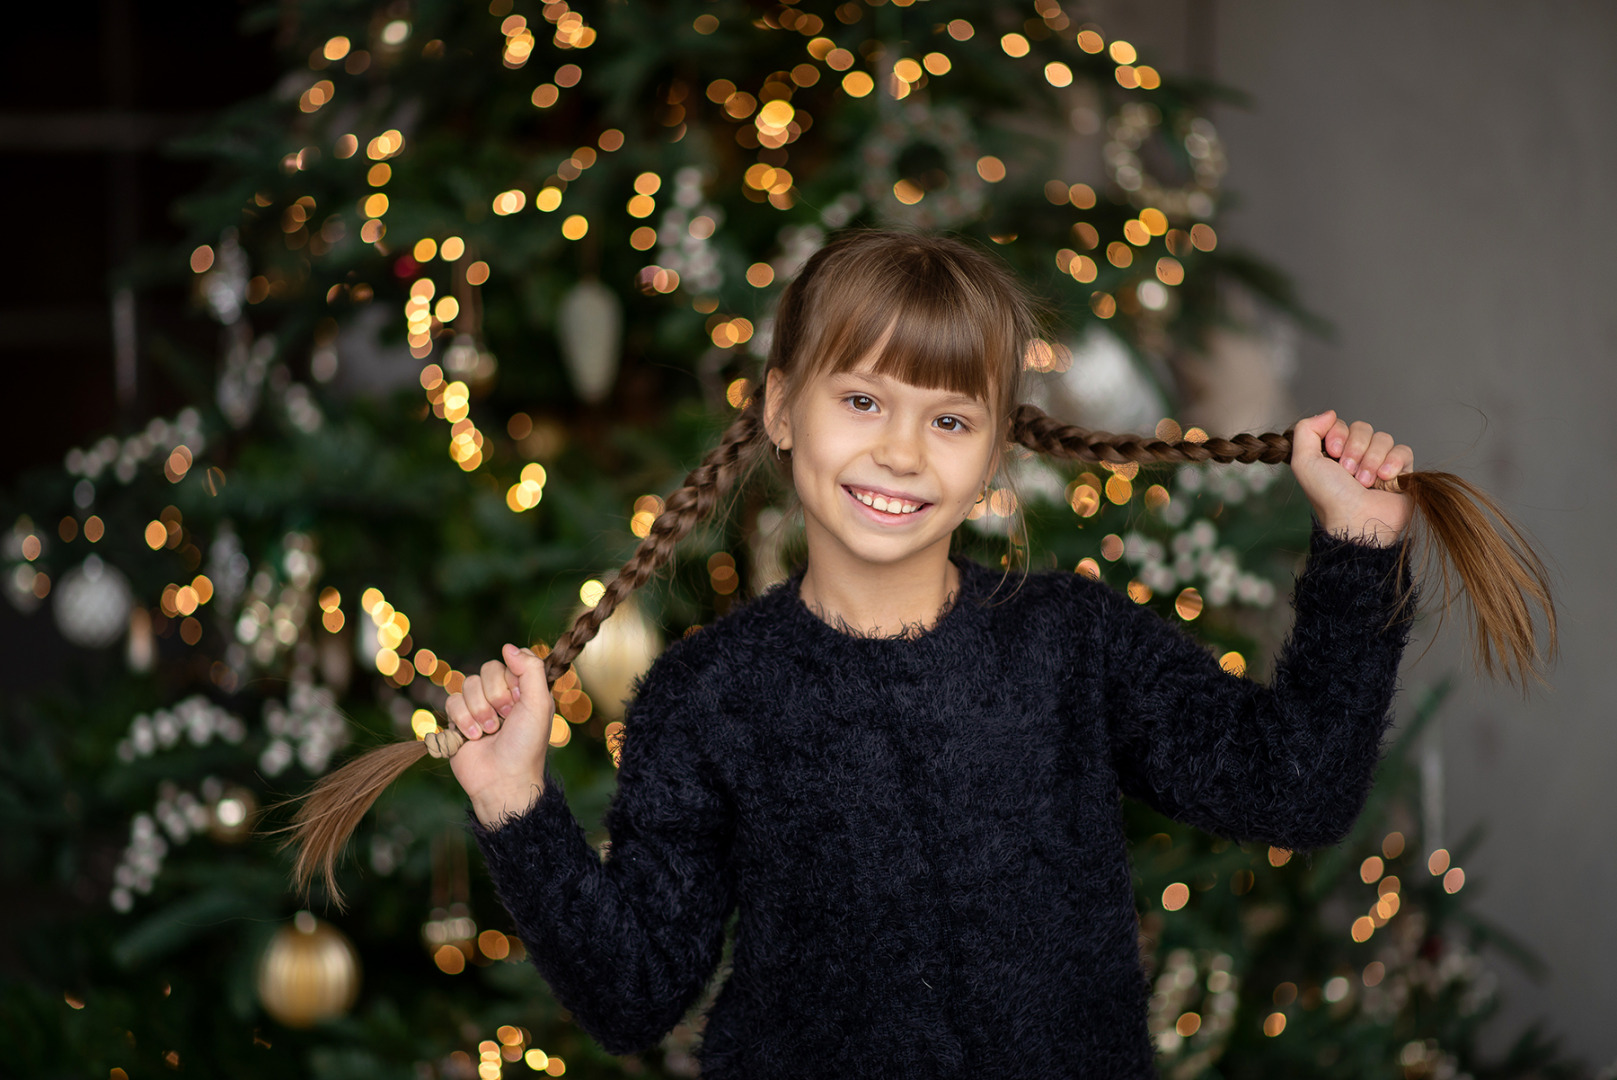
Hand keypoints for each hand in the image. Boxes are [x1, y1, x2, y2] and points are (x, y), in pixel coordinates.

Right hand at [444, 644, 554, 827]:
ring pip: (467, 685)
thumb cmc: (526, 745)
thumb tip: (508, 646)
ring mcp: (478, 707)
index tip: (519, 701)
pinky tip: (473, 738)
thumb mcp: (539, 704)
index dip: (512, 679)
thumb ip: (531, 669)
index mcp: (523, 689)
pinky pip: (452, 701)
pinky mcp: (457, 720)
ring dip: (479, 711)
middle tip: (504, 718)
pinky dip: (463, 720)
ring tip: (489, 732)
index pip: (511, 660)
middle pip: (487, 669)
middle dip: (495, 696)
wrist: (502, 780)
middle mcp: (501, 695)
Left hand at [1290, 410, 1413, 546]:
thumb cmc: (1329, 496)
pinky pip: (1403, 451)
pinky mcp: (1401, 472)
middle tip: (1349, 472)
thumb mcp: (1304, 462)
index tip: (1333, 453)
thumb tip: (1329, 413)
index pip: (1340, 423)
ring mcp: (1379, 463)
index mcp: (1333, 453)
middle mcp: (1356, 456)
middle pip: (1363, 428)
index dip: (1338, 434)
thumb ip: (1306, 430)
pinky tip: (1385, 480)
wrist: (1357, 521)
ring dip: (1372, 460)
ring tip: (1366, 482)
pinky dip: (1394, 463)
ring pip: (1383, 438)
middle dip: (1355, 449)